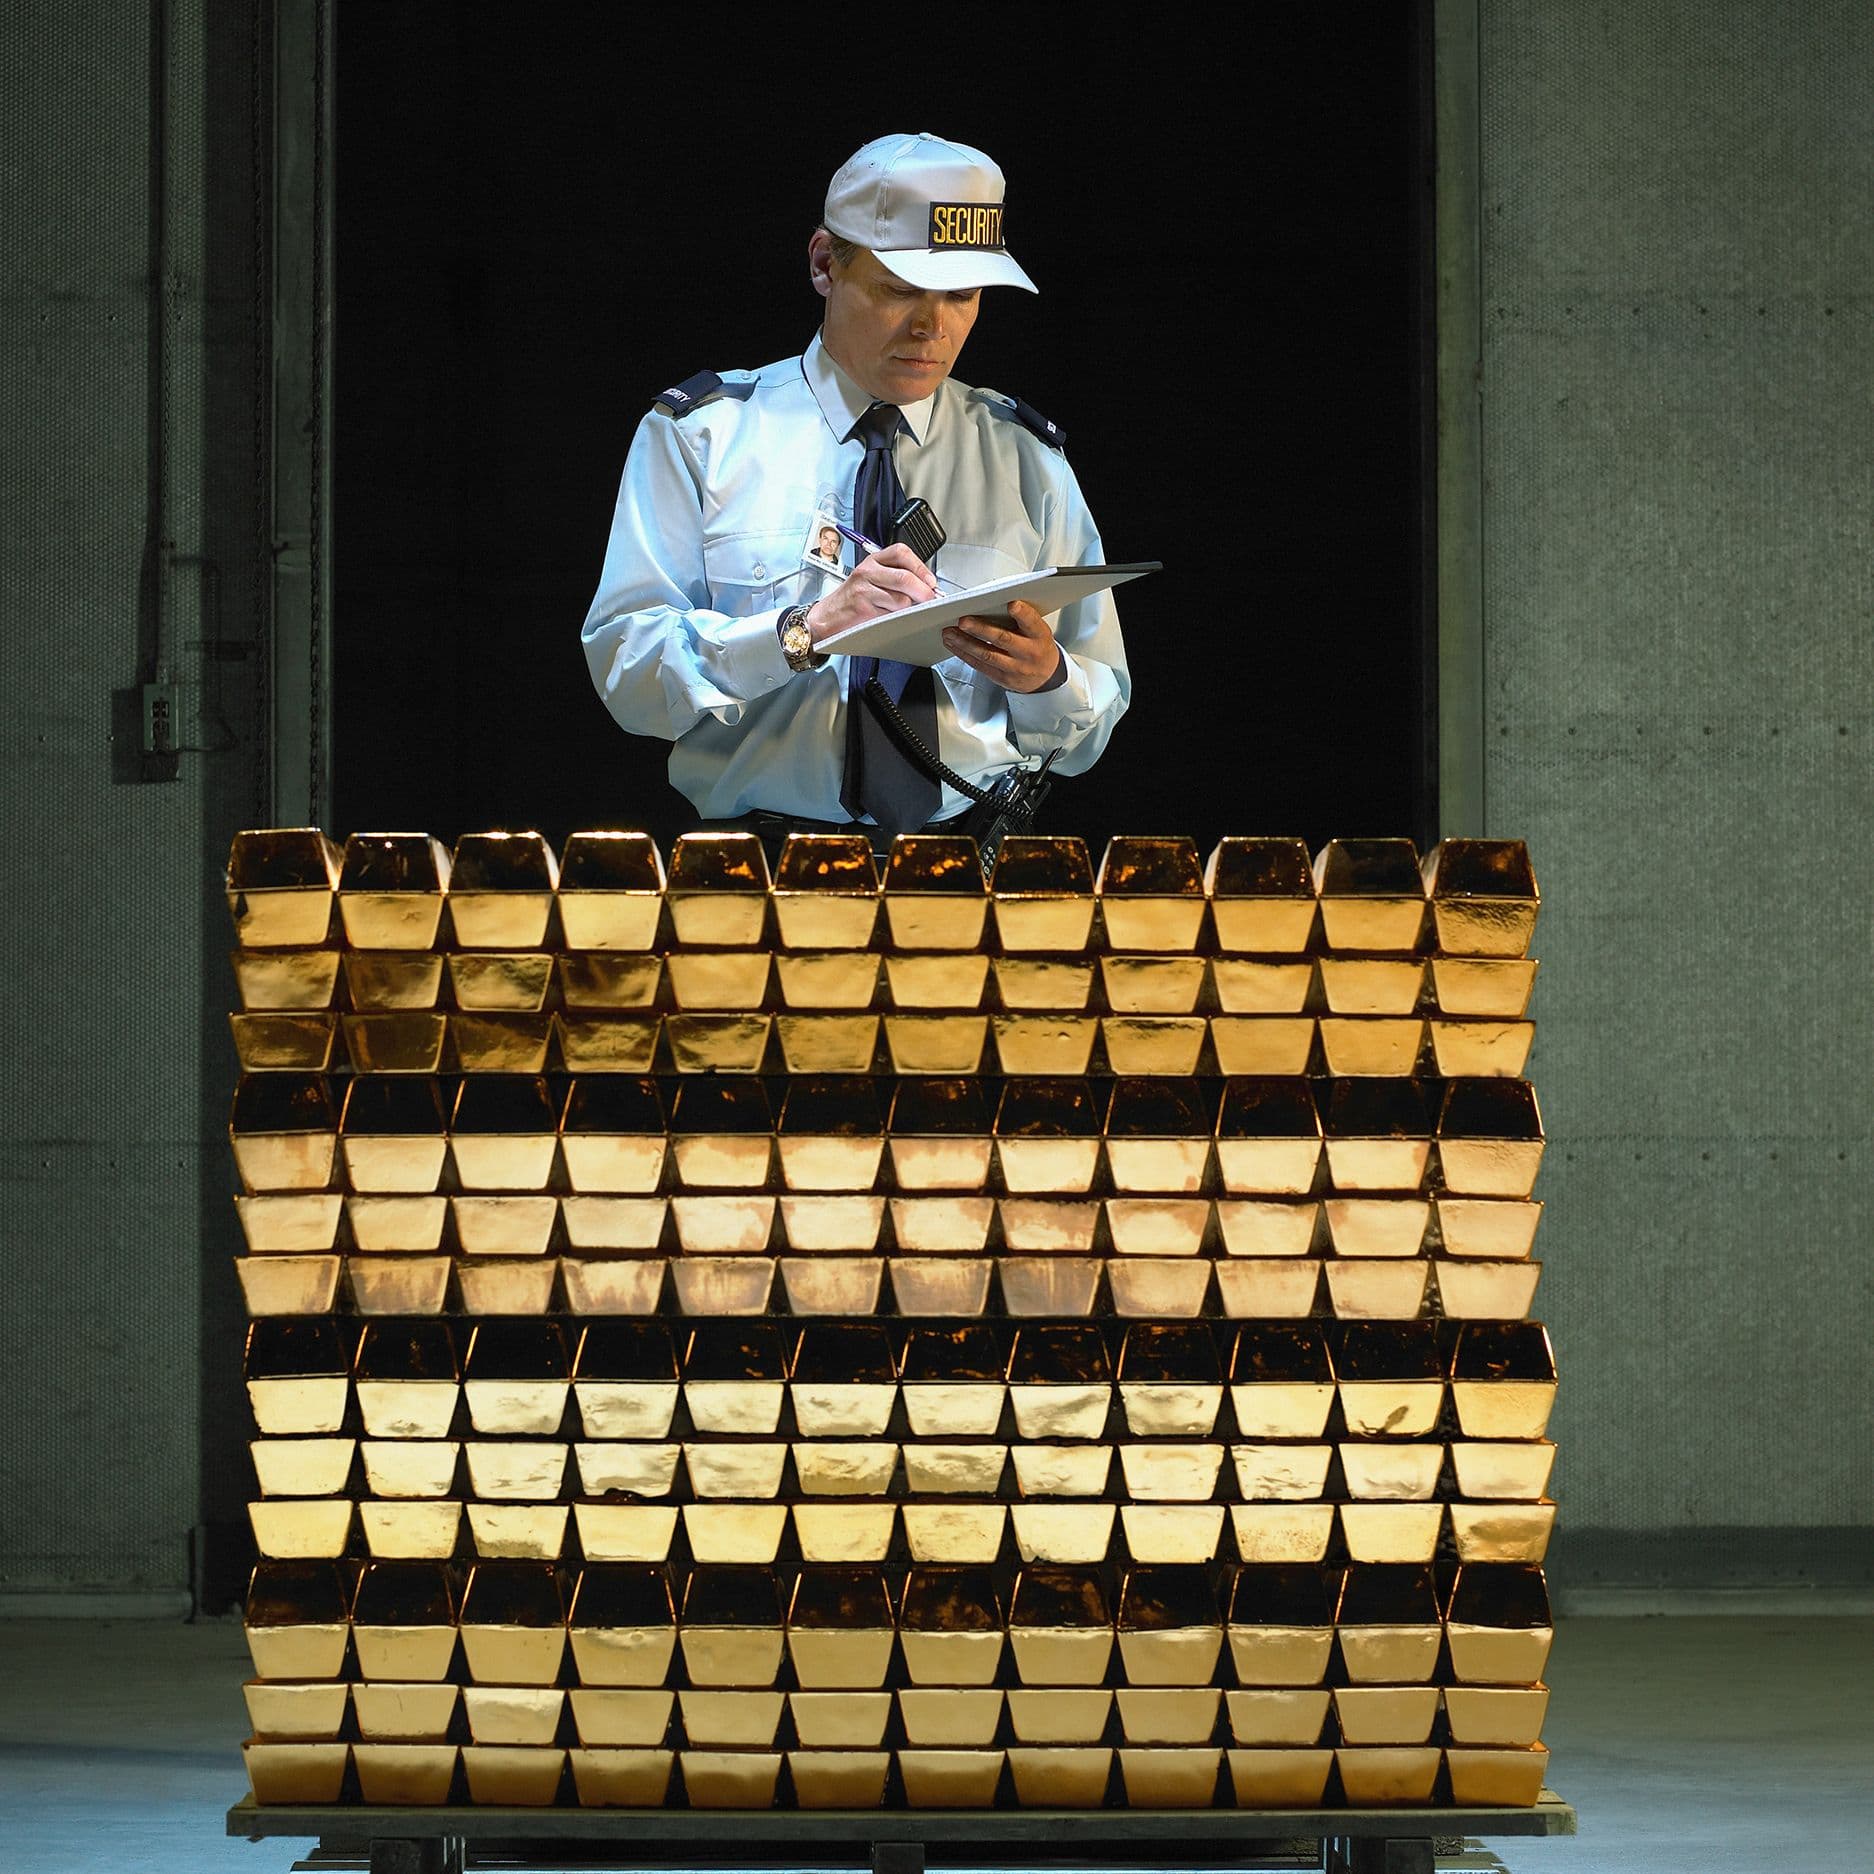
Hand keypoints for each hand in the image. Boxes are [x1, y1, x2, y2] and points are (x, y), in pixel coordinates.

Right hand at [805, 544, 936, 643]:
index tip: (931, 581)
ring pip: (901, 599)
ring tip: (902, 610)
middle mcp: (867, 571)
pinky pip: (890, 614)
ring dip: (908, 608)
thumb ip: (896, 577)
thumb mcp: (872, 579)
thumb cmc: (853, 599)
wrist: (827, 616)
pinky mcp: (863, 608)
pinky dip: (896, 618)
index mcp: (873, 560)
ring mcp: (863, 589)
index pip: (901, 553)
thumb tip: (927, 586)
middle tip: (930, 599)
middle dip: (923, 591)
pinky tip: (889, 617)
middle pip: (905, 577)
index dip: (920, 567)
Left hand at [941, 599, 1063, 692]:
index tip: (1012, 604)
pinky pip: (980, 665)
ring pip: (986, 654)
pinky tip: (954, 644)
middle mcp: (1028, 652)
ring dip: (965, 643)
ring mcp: (1015, 667)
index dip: (1023, 613)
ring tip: (949, 632)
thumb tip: (992, 601)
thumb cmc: (1038, 646)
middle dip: (981, 629)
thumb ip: (1021, 618)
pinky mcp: (1002, 678)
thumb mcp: (1038, 630)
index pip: (1032, 622)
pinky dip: (964, 654)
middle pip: (1003, 639)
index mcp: (1039, 635)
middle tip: (963, 621)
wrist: (1046, 676)